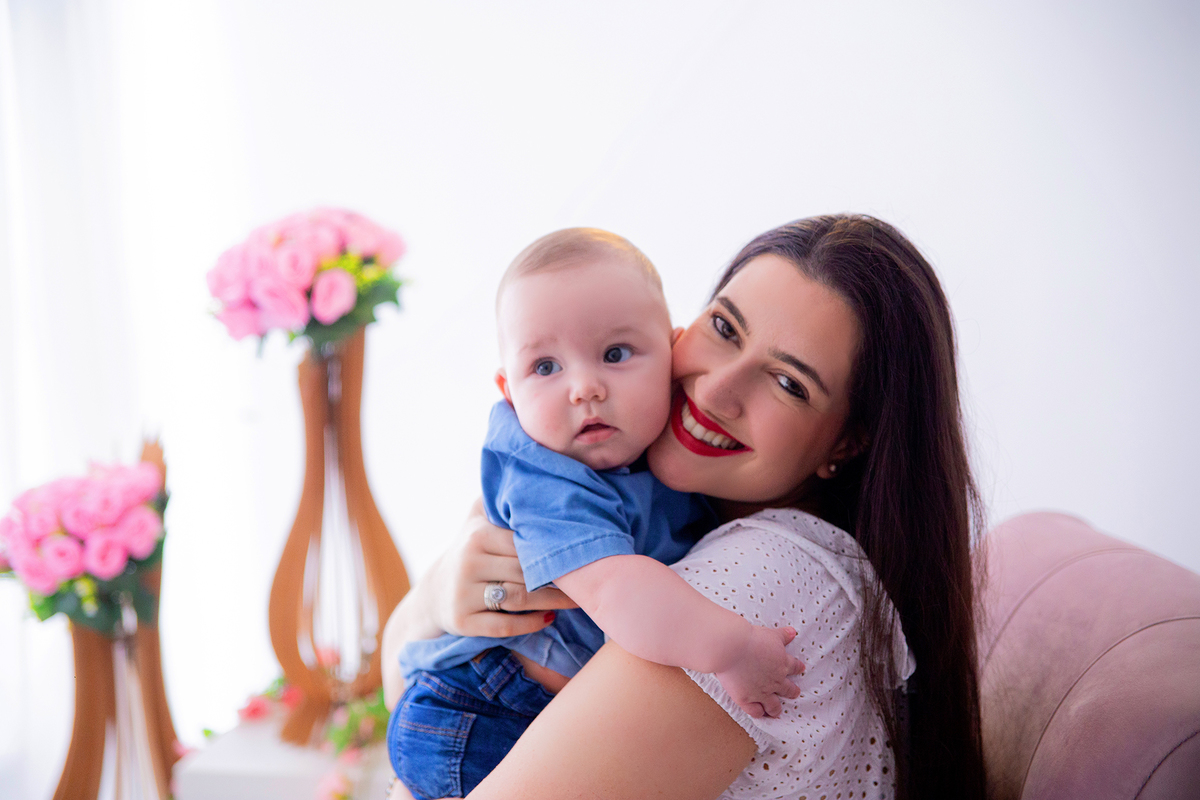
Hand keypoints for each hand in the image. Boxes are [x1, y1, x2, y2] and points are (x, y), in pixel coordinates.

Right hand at [431, 498, 577, 637]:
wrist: (435, 592)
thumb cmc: (472, 550)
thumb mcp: (478, 518)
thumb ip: (500, 497)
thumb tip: (530, 468)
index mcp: (477, 535)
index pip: (525, 543)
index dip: (554, 550)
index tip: (583, 552)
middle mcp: (468, 563)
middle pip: (525, 572)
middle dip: (559, 578)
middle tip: (590, 579)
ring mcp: (463, 594)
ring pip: (519, 599)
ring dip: (553, 602)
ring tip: (578, 601)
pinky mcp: (462, 622)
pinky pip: (505, 626)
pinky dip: (531, 623)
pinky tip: (550, 618)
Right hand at [714, 625, 804, 718]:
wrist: (732, 647)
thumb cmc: (750, 638)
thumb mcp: (770, 634)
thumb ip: (783, 635)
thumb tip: (793, 632)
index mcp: (782, 663)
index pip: (794, 667)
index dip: (797, 668)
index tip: (800, 669)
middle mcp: (775, 680)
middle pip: (787, 689)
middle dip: (792, 691)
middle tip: (794, 693)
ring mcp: (761, 692)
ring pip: (774, 706)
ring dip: (776, 709)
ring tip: (777, 712)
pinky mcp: (746, 699)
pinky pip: (756, 712)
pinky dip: (759, 713)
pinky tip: (759, 714)